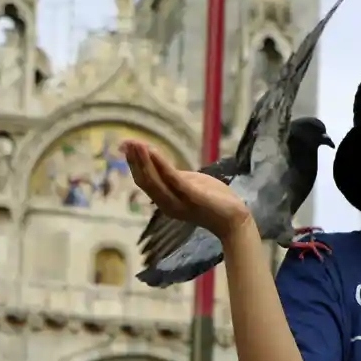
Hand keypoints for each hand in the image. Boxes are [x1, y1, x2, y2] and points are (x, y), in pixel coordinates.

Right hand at [121, 139, 249, 239]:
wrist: (235, 219)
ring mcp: (178, 202)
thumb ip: (176, 177)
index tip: (126, 146)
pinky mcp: (191, 196)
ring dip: (142, 160)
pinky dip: (160, 164)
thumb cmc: (215, 201)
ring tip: (135, 144)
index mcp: (165, 201)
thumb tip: (160, 164)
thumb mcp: (192, 185)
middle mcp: (167, 204)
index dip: (133, 164)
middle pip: (144, 180)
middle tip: (125, 142)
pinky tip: (153, 151)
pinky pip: (172, 179)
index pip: (144, 181)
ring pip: (153, 180)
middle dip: (134, 160)